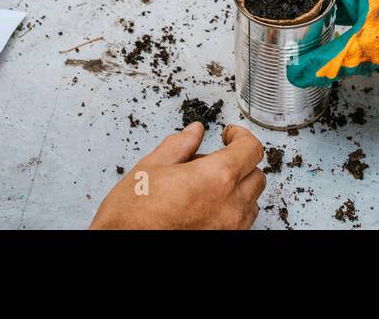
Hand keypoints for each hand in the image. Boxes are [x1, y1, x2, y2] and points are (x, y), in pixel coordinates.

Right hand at [90, 122, 266, 228]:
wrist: (120, 246)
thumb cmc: (131, 217)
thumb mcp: (150, 167)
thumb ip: (179, 146)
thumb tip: (194, 132)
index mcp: (216, 178)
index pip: (251, 149)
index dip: (241, 135)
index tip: (229, 134)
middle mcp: (229, 205)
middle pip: (257, 175)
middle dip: (241, 162)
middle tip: (214, 158)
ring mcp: (228, 228)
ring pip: (252, 200)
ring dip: (238, 187)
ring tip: (206, 184)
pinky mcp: (223, 241)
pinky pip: (241, 222)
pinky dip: (232, 209)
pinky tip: (205, 204)